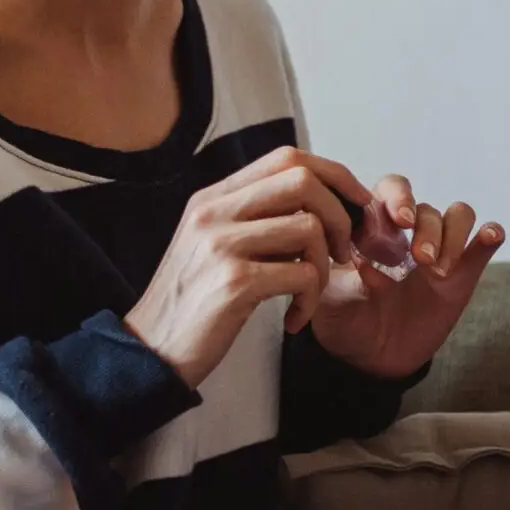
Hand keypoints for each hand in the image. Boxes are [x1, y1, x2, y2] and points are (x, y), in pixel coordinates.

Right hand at [125, 147, 370, 387]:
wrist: (151, 351)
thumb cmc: (193, 303)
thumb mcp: (213, 246)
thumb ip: (252, 219)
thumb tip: (314, 201)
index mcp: (212, 198)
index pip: (286, 157)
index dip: (334, 174)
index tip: (357, 203)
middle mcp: (214, 211)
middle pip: (303, 179)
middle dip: (340, 215)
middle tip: (343, 253)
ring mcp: (221, 244)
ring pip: (309, 227)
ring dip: (325, 266)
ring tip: (309, 295)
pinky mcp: (234, 282)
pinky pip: (302, 274)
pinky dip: (311, 299)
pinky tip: (294, 319)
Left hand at [308, 176, 504, 378]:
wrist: (368, 358)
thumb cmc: (344, 319)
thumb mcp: (327, 297)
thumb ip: (335, 276)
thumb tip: (351, 255)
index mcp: (374, 227)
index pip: (392, 191)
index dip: (399, 199)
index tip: (400, 222)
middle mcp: (409, 233)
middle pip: (428, 208)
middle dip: (427, 230)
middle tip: (421, 260)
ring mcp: (439, 253)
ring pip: (458, 216)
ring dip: (453, 236)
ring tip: (439, 271)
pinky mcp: (462, 277)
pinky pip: (481, 247)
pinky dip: (489, 236)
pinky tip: (490, 236)